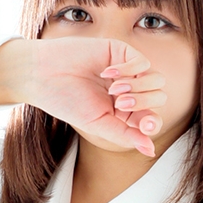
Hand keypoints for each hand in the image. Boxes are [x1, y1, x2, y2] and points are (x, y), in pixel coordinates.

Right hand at [0, 36, 166, 158]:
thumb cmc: (67, 103)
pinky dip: (129, 70)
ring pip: (155, 80)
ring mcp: (126, 71)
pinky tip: (107, 73)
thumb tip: (151, 150)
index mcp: (123, 114)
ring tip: (114, 91)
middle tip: (118, 104)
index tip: (143, 124)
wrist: (44, 75)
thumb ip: (126, 136)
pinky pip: (142, 62)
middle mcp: (128, 92)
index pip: (151, 118)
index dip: (152, 122)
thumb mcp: (98, 124)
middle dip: (143, 103)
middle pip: (157, 98)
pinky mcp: (120, 52)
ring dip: (138, 88)